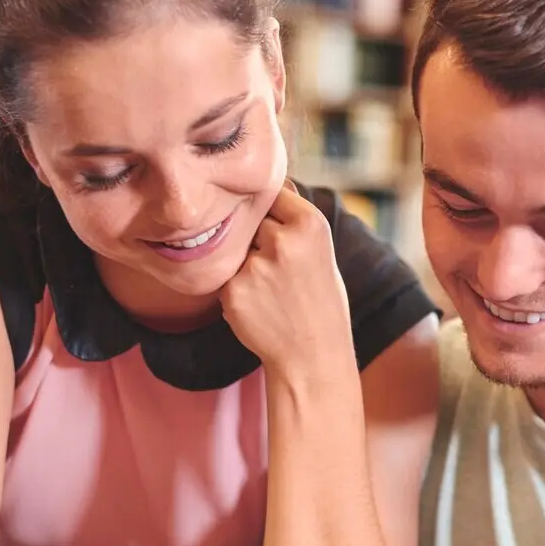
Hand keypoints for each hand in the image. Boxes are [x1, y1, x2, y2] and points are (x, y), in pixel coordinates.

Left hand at [220, 180, 352, 374]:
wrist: (312, 357)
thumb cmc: (318, 300)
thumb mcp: (319, 249)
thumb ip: (291, 220)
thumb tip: (259, 189)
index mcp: (310, 224)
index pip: (273, 193)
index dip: (272, 213)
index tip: (280, 230)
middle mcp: (282, 240)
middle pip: (251, 221)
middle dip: (258, 239)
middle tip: (280, 270)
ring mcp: (255, 266)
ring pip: (236, 248)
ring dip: (245, 264)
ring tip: (271, 291)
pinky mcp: (233, 290)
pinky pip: (225, 275)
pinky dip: (236, 288)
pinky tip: (259, 306)